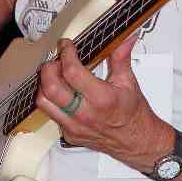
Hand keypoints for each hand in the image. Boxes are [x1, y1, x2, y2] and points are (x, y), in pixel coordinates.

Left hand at [36, 36, 173, 171]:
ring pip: (44, 103)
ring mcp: (74, 126)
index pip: (72, 72)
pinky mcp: (69, 134)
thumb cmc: (133, 115)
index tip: (66, 45)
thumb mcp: (129, 82)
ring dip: (44, 84)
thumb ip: (121, 57)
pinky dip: (51, 99)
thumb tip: (125, 38)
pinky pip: (51, 114)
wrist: (137, 142)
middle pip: (51, 88)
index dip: (66, 54)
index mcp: (101, 98)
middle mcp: (85, 114)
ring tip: (55, 74)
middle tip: (56, 59)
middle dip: (49, 68)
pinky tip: (61, 91)